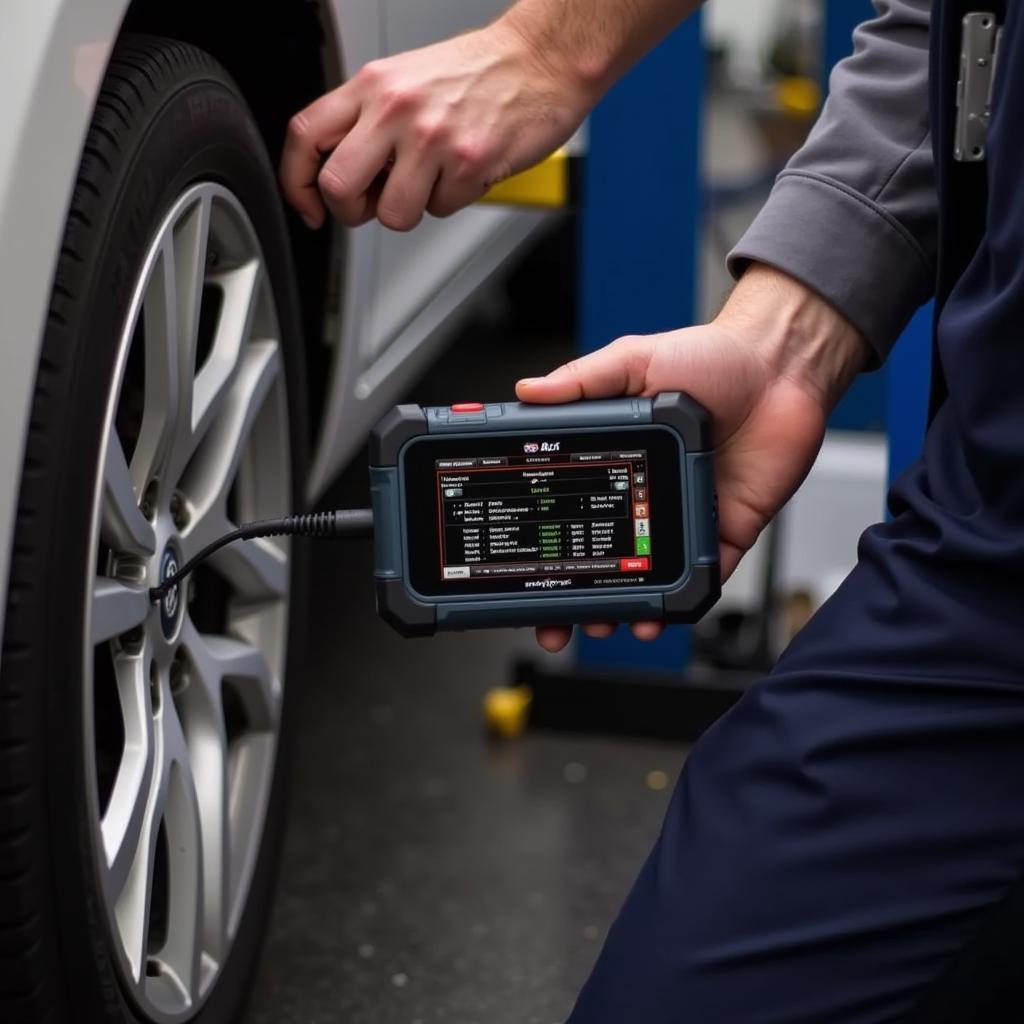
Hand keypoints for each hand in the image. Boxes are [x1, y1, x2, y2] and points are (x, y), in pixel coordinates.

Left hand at [279, 20, 592, 230]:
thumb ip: (370, 122)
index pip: (305, 135)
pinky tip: (466, 169)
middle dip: (352, 210)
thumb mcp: (407, 80)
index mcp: (373, 85)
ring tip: (433, 179)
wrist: (541, 60)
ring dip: (411, 209)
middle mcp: (395, 108)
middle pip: (338, 185)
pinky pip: (441, 210)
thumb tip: (347, 174)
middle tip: (373, 203)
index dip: (297, 182)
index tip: (310, 205)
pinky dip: (454, 199)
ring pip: (392, 213)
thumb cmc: (480, 72)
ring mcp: (431, 138)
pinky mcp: (467, 164)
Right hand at [516, 265, 870, 652]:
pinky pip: (701, 575)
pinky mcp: (723, 530)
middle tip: (556, 621)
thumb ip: (582, 380)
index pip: (567, 508)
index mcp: (617, 456)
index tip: (519, 568)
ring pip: (645, 575)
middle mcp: (645, 492)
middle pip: (600, 556)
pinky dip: (682, 600)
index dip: (543, 543)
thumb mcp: (635, 361)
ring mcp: (682, 515)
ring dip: (622, 605)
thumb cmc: (713, 358)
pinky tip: (660, 611)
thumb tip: (529, 391)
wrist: (781, 367)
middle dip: (574, 596)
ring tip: (604, 622)